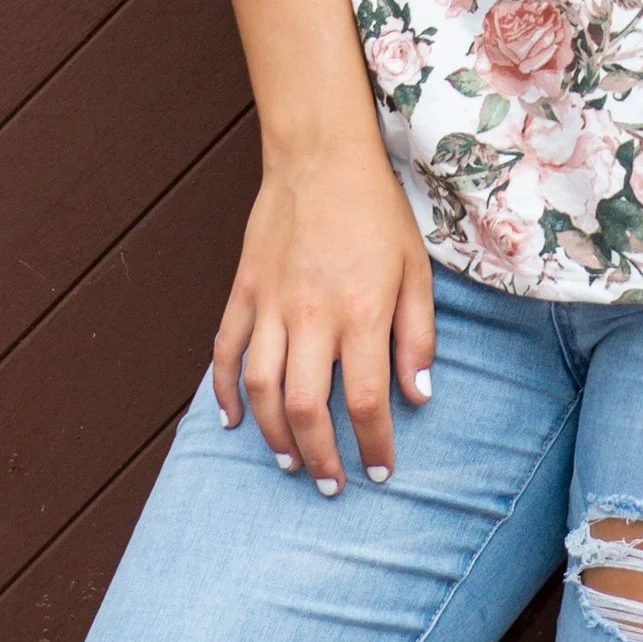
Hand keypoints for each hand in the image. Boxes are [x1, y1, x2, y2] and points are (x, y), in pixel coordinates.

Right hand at [212, 134, 436, 495]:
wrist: (321, 157)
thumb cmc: (377, 212)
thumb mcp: (417, 269)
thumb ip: (418, 334)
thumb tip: (418, 395)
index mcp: (361, 311)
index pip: (367, 400)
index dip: (374, 445)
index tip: (381, 471)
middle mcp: (312, 315)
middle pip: (307, 407)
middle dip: (321, 456)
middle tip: (333, 484)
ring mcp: (270, 305)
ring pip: (262, 389)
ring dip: (274, 435)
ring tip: (291, 463)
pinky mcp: (243, 291)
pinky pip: (225, 352)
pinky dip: (223, 393)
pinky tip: (235, 421)